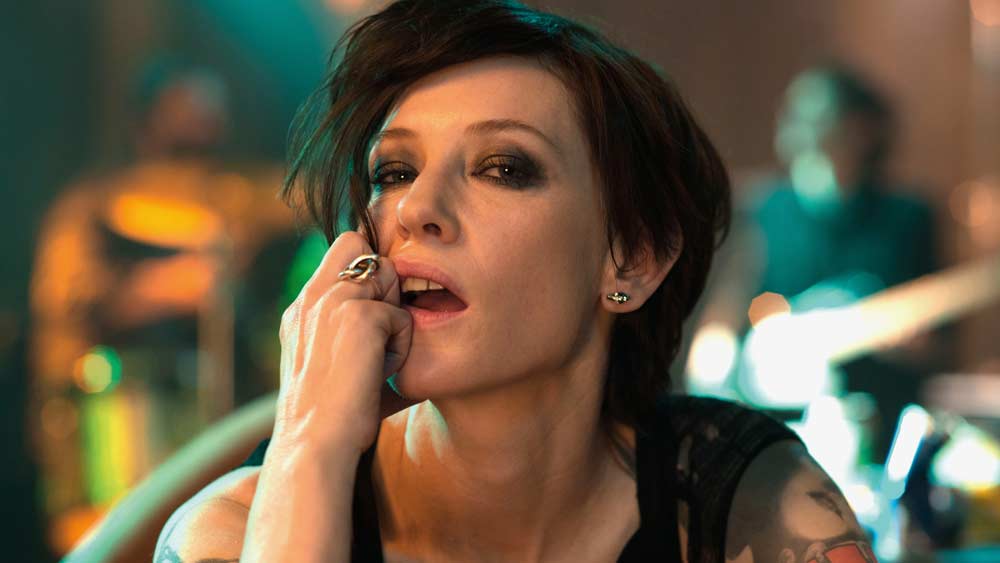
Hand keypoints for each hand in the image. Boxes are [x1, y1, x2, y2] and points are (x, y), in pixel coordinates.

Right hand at [272, 231, 415, 456]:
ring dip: (393, 317)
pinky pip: (402, 317)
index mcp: (301, 308)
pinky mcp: (358, 317)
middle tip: (377, 338)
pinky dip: (400, 347)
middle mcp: (312, 297)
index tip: (377, 312)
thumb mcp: (329, 363)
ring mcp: (332, 302)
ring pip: (387, 276)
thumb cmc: (331, 418)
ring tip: (376, 360)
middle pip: (364, 247)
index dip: (368, 269)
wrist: (313, 445)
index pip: (344, 248)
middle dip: (384, 286)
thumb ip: (346, 330)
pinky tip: (379, 374)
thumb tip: (395, 315)